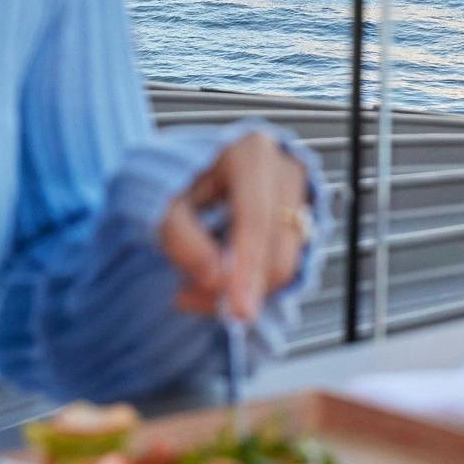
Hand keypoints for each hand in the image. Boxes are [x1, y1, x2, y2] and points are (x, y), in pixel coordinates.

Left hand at [159, 130, 310, 326]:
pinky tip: (219, 279)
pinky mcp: (299, 224)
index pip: (256, 219)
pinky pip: (284, 267)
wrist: (189, 175)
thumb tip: (216, 278)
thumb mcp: (164, 203)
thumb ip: (183, 239)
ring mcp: (299, 198)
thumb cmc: (177, 182)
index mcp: (253, 154)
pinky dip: (251, 284)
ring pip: (285, 265)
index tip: (237, 309)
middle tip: (188, 298)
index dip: (247, 267)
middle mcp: (285, 172)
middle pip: (277, 249)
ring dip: (242, 288)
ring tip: (194, 287)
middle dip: (239, 286)